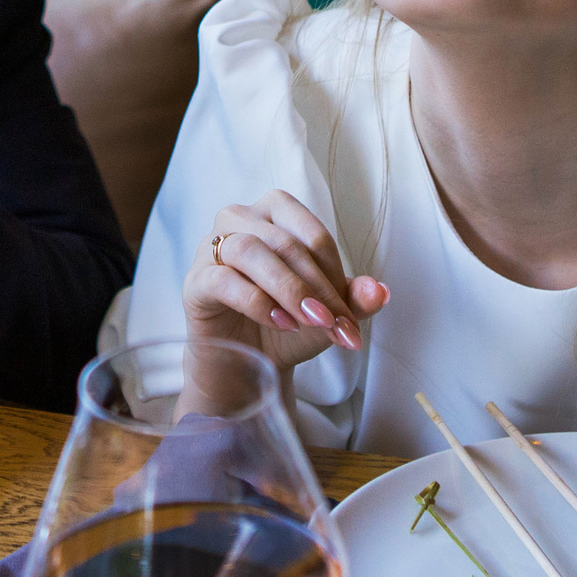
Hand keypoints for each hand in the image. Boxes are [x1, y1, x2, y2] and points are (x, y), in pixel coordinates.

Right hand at [183, 190, 389, 367]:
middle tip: (338, 327)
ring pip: (251, 251)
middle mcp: (241, 219)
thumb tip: (380, 292)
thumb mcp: (325, 314)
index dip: (336, 275)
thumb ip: (352, 300)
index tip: (350, 317)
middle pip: (285, 243)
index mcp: (276, 213)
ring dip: (288, 290)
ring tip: (311, 322)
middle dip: (318, 289)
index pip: (312, 234)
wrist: (244, 363)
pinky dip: (257, 301)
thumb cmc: (284, 325)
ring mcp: (212, 247)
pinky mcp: (195, 280)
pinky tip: (280, 323)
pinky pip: (224, 280)